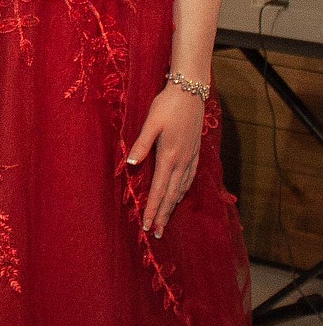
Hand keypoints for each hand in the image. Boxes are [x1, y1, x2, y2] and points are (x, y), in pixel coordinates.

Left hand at [126, 83, 205, 237]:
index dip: (153, 209)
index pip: (158, 190)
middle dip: (163, 215)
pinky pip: (189, 178)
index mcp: (169, 156)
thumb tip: (131, 163)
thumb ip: (141, 143)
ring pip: (181, 189)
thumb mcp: (151, 122)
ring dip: (173, 206)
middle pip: (171, 195)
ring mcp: (191, 157)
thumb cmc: (167, 105)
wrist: (191, 91)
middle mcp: (182, 161)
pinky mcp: (195, 152)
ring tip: (166, 221)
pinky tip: (179, 196)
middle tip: (156, 233)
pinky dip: (182, 192)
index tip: (148, 225)